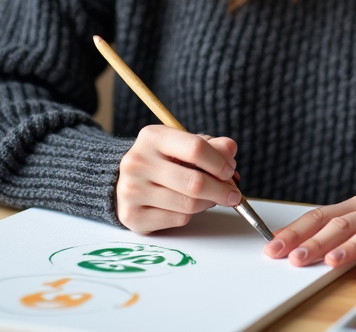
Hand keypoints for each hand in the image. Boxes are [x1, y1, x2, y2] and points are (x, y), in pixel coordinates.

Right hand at [115, 125, 240, 233]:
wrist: (122, 181)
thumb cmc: (162, 161)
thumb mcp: (183, 145)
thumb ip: (211, 146)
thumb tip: (231, 150)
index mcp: (152, 137)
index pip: (196, 148)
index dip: (220, 162)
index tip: (230, 171)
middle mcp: (138, 162)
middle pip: (195, 182)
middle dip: (222, 190)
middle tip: (233, 194)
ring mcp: (132, 191)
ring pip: (189, 204)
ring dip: (209, 203)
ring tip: (211, 197)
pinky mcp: (133, 216)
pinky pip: (178, 219)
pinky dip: (192, 215)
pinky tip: (189, 206)